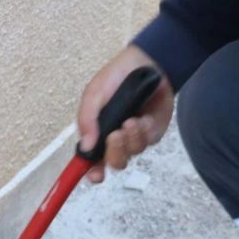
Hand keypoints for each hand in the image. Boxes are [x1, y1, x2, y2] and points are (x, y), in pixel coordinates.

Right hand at [77, 45, 174, 182]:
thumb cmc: (116, 77)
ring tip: (130, 120)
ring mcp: (134, 137)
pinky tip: (141, 118)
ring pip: (132, 153)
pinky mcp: (151, 132)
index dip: (92, 171)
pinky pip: (146, 142)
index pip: (92, 159)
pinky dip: (142, 132)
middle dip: (114, 153)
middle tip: (115, 135)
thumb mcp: (94, 93)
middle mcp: (115, 138)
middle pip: (115, 162)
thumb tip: (86, 147)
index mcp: (97, 131)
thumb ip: (87, 120)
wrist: (146, 63)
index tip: (94, 175)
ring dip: (130, 139)